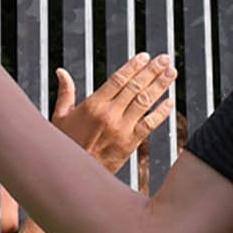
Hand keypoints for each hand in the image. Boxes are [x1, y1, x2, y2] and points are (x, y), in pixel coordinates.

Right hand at [51, 55, 176, 172]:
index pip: (118, 79)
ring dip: (160, 86)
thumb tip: (61, 71)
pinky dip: (161, 113)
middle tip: (165, 59)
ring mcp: (121, 129)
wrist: (73, 175)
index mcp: (93, 105)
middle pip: (135, 87)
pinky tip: (170, 102)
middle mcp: (109, 114)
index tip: (145, 56)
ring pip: (145, 102)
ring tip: (171, 72)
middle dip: (152, 71)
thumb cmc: (66, 144)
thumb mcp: (60, 117)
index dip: (133, 66)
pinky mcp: (130, 144)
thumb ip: (65, 92)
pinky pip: (149, 124)